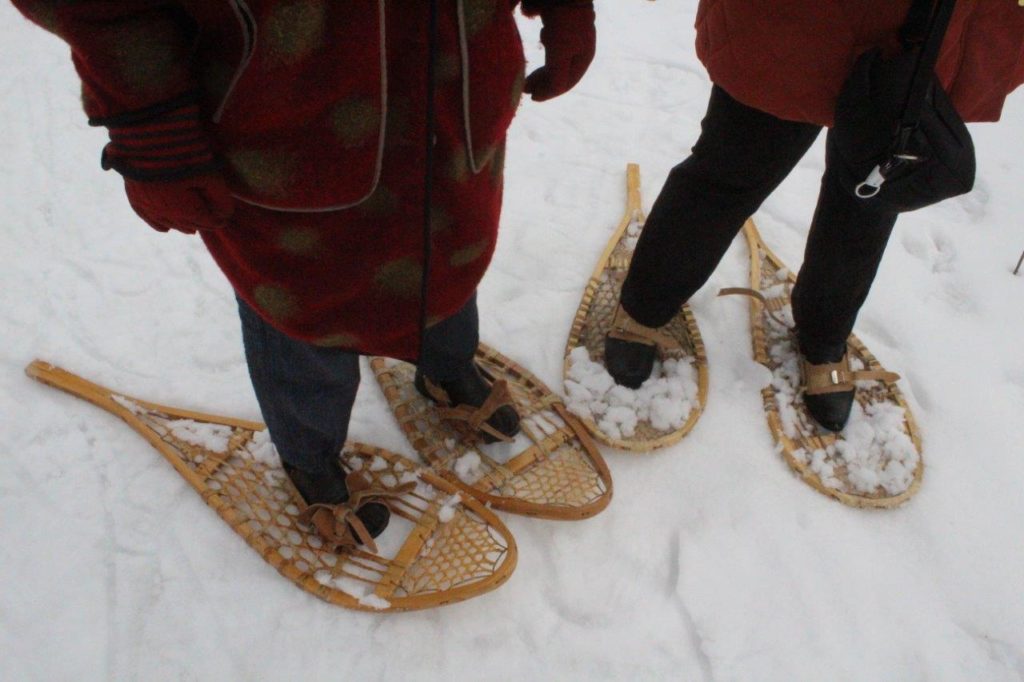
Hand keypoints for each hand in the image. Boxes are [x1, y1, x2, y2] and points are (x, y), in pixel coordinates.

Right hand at [98, 94, 232, 233]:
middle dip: (202, 221)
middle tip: (214, 218)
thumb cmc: (183, 149)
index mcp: (182, 209)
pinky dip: (157, 222)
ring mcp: (145, 203)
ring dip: (182, 224)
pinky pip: (146, 216)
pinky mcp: (132, 193)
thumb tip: (224, 217)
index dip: (219, 219)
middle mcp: (161, 212)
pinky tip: (164, 229)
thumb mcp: (210, 174)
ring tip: (194, 227)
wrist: (145, 127)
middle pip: (188, 224)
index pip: (207, 221)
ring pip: (168, 223)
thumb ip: (220, 199)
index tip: (227, 216)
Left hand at [524, 2, 595, 101]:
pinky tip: (543, 33)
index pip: (566, 83)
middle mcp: (580, 46)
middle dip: (543, 80)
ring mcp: (572, 31)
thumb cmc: (564, 23)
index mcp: (584, 57)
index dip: (548, 92)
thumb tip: (541, 96)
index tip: (530, 97)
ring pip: (556, 53)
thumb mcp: (559, 56)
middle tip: (524, 87)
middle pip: (560, 70)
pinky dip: (546, 41)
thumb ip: (555, 79)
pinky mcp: (562, 17)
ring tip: (530, 67)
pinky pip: (553, 34)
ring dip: (544, 64)